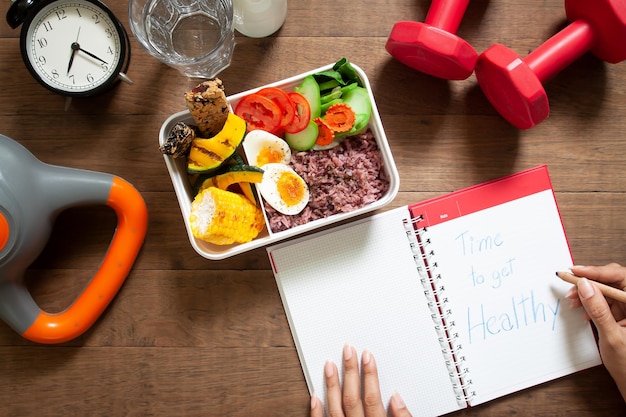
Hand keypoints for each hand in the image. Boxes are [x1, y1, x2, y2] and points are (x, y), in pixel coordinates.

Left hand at [310, 345, 411, 416]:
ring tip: (329, 365)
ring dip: (332, 385)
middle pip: (352, 398)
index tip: (367, 355)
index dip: (370, 374)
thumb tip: (397, 398)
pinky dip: (317, 410)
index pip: (372, 397)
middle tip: (348, 350)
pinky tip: (315, 395)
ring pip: (335, 408)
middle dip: (350, 371)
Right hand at [567, 264, 625, 400]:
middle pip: (613, 280)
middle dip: (590, 282)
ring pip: (607, 289)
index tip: (576, 272)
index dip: (596, 272)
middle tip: (571, 285)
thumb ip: (598, 310)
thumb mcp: (612, 336)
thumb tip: (586, 287)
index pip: (620, 277)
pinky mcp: (623, 313)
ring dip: (588, 293)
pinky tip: (582, 310)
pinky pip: (605, 300)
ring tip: (573, 301)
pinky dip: (591, 302)